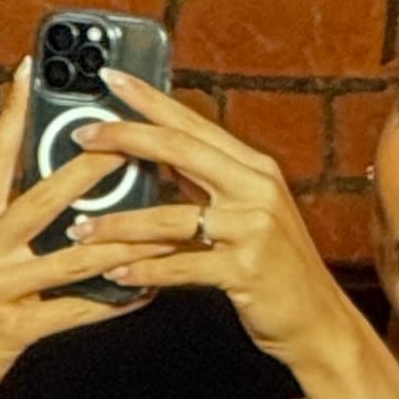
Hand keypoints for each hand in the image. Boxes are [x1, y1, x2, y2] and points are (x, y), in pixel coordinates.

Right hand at [0, 59, 168, 398]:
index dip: (12, 112)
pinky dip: (114, 301)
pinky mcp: (14, 326)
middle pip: (42, 197)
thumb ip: (10, 230)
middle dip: (88, 169)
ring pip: (73, 256)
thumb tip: (60, 201)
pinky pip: (76, 310)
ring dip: (123, 240)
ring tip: (165, 227)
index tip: (30, 68)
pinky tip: (145, 292)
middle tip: (128, 141)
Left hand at [62, 67, 367, 370]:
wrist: (319, 321)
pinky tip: (118, 275)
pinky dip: (146, 271)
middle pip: (181, 150)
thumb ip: (207, 183)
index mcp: (255, 169)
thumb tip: (157, 154)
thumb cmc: (278, 269)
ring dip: (119, 225)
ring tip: (79, 230)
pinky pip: (182, 267)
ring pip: (171, 217)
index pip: (194, 124)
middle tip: (82, 137)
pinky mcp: (246, 270)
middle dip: (125, 139)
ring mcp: (253, 230)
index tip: (110, 77)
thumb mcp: (249, 214)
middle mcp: (257, 190)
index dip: (150, 99)